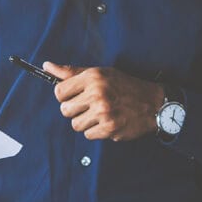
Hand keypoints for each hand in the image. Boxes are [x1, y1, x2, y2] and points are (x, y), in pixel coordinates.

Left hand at [45, 62, 163, 141]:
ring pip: (75, 124)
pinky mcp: (109, 128)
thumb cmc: (124, 86)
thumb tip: (47, 66)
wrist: (154, 103)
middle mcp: (97, 93)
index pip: (59, 92)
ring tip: (100, 114)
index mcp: (93, 77)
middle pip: (65, 110)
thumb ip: (72, 72)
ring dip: (86, 122)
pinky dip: (96, 131)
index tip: (75, 96)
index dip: (65, 96)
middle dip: (75, 110)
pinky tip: (108, 122)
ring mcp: (104, 112)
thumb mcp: (100, 73)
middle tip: (90, 106)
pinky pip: (88, 134)